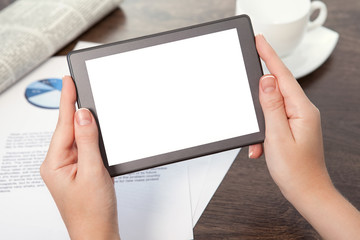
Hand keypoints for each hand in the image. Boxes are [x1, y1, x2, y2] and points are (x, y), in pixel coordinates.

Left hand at [40, 76, 119, 239]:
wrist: (97, 231)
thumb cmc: (91, 211)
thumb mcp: (92, 172)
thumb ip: (87, 141)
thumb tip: (83, 116)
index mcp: (54, 163)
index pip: (62, 124)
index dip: (67, 100)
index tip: (68, 80)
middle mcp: (59, 163)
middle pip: (68, 128)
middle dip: (75, 107)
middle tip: (79, 85)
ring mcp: (69, 166)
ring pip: (78, 136)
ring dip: (86, 122)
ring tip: (90, 104)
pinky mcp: (80, 169)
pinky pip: (85, 146)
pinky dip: (92, 136)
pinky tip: (96, 130)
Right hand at [249, 35, 359, 238]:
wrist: (307, 191)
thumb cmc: (296, 170)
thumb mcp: (277, 136)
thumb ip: (271, 106)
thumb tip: (267, 81)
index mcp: (302, 110)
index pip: (283, 76)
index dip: (269, 56)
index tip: (259, 41)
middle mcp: (303, 111)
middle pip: (278, 87)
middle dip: (260, 86)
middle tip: (250, 73)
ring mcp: (298, 119)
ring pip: (272, 106)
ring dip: (260, 119)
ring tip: (259, 140)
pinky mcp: (293, 127)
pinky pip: (273, 119)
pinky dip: (263, 131)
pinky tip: (262, 147)